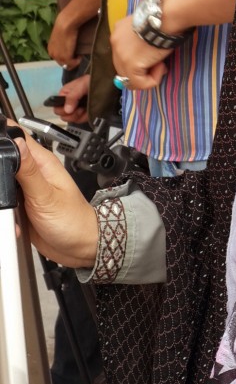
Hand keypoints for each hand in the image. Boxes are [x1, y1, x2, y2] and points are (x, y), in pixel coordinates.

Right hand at [14, 133, 98, 266]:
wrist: (79, 246)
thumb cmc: (73, 219)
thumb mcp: (46, 196)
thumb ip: (29, 171)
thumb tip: (16, 143)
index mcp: (43, 163)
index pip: (19, 137)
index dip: (4, 137)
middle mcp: (34, 173)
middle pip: (6, 160)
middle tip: (5, 192)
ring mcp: (27, 189)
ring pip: (3, 182)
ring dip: (2, 196)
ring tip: (11, 210)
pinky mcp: (22, 205)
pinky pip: (5, 203)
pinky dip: (5, 212)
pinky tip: (13, 222)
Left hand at [47, 11, 80, 67]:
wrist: (66, 23)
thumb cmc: (65, 25)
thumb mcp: (61, 36)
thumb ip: (62, 43)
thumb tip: (68, 45)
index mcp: (50, 49)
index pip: (58, 58)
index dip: (66, 57)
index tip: (74, 53)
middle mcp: (52, 54)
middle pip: (62, 63)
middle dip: (70, 61)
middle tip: (77, 55)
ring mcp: (58, 57)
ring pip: (67, 65)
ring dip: (74, 61)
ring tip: (80, 55)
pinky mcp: (66, 58)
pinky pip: (73, 64)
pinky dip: (78, 61)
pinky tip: (81, 55)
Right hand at [54, 74, 89, 124]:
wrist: (107, 84)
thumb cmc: (92, 81)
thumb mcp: (82, 85)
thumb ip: (72, 96)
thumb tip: (67, 110)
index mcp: (64, 94)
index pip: (56, 107)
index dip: (62, 110)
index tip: (72, 108)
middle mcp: (68, 102)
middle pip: (62, 116)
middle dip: (71, 114)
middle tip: (80, 108)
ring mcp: (75, 109)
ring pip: (70, 120)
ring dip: (78, 116)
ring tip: (84, 108)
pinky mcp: (82, 114)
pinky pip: (80, 121)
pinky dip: (84, 117)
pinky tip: (88, 111)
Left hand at [110, 14, 170, 89]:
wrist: (164, 17)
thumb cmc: (162, 19)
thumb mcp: (147, 27)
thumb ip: (142, 39)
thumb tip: (150, 59)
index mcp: (118, 32)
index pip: (123, 53)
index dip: (140, 58)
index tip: (154, 54)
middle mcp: (114, 43)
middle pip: (123, 67)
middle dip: (141, 69)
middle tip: (160, 63)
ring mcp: (120, 55)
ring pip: (130, 78)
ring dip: (148, 75)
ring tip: (161, 65)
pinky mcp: (130, 66)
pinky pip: (140, 83)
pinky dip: (153, 79)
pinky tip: (162, 67)